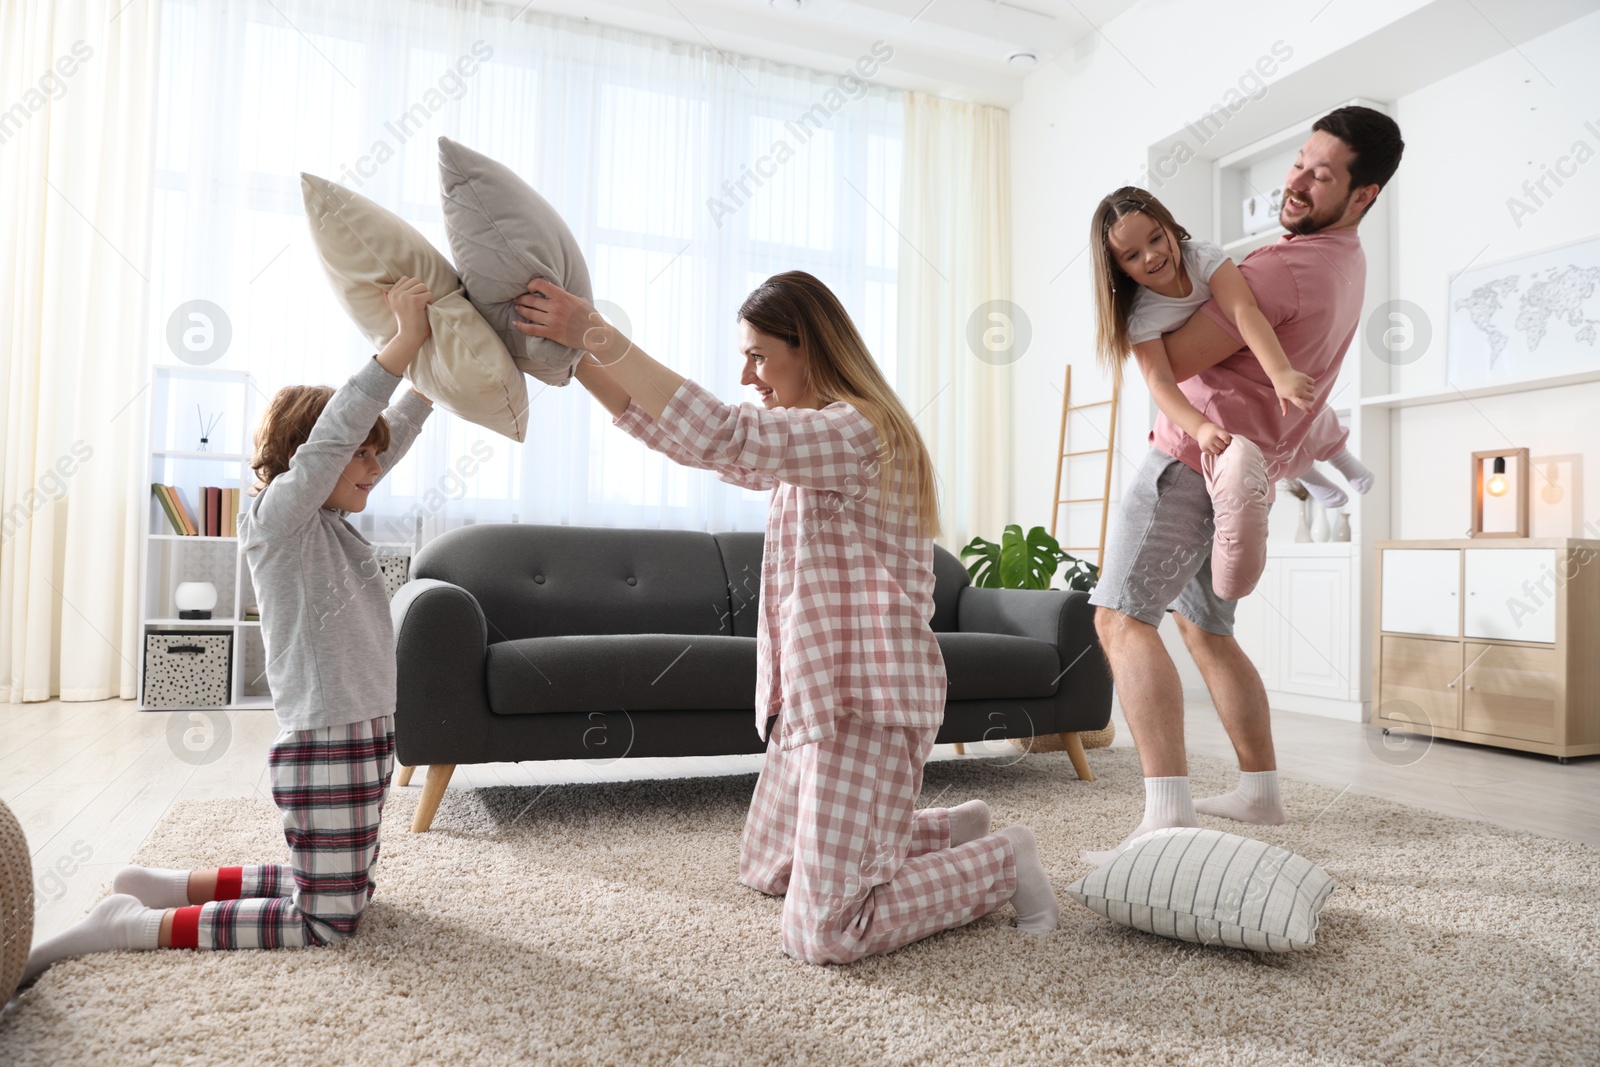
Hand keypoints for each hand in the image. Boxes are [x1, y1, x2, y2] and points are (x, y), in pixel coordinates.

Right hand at [385, 276, 433, 343]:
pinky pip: (428, 294)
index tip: (413, 300)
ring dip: (426, 296)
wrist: (409, 335)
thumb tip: (383, 289)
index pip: (406, 279)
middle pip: (415, 281)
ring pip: (422, 286)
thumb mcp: (394, 308)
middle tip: (419, 304)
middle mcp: (396, 293)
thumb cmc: (405, 321)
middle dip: (421, 291)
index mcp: (391, 293)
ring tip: (422, 306)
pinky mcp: (415, 300)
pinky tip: (425, 309)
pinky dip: (430, 301)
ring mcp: (405, 296)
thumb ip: (389, 298)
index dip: (413, 288)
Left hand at [513, 279, 628, 361]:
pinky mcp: (551, 333)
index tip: (530, 289)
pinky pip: (531, 329)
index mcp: (563, 296)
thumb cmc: (590, 317)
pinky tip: (516, 323)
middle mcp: (555, 307)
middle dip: (522, 299)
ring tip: (517, 308)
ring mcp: (552, 321)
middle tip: (518, 299)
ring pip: (529, 313)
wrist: (596, 335)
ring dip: (520, 310)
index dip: (531, 285)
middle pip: (531, 299)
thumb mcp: (579, 300)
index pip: (540, 284)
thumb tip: (555, 291)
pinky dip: (521, 326)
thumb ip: (565, 295)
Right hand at [1196, 421, 1231, 455]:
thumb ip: (1225, 436)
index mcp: (1216, 431)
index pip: (1225, 437)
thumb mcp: (1220, 430)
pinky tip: (1211, 446)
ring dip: (1218, 449)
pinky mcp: (1203, 448)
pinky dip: (1212, 451)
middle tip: (1220, 442)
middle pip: (1222, 446)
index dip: (1228, 441)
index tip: (1227, 441)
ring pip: (1217, 451)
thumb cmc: (1214, 431)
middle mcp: (1211, 437)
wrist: (1201, 430)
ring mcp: (1206, 443)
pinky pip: (1211, 453)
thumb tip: (1231, 448)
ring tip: (1216, 445)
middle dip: (1223, 445)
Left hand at [1272, 368, 1316, 415]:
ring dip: (1309, 390)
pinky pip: (1313, 382)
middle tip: (1305, 395)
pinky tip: (1303, 382)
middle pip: (1311, 397)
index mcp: (1292, 396)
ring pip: (1312, 390)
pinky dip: (1310, 383)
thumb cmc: (1280, 386)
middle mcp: (1298, 390)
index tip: (1312, 412)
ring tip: (1301, 387)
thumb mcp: (1281, 396)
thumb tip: (1284, 415)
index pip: (1300, 404)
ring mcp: (1302, 383)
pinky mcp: (1305, 377)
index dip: (1307, 409)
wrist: (1280, 373)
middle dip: (1311, 398)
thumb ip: (1284, 406)